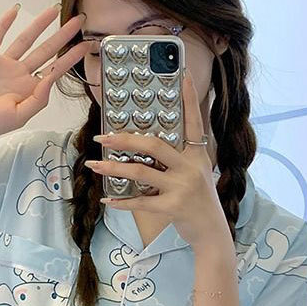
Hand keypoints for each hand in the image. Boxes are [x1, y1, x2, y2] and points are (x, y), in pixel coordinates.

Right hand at [0, 4, 91, 141]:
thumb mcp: (21, 116)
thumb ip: (38, 99)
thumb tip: (51, 79)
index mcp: (31, 89)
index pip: (56, 68)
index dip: (72, 56)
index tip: (87, 44)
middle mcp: (20, 74)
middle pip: (46, 50)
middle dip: (63, 35)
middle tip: (79, 20)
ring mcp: (4, 64)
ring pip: (25, 39)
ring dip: (39, 24)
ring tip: (54, 10)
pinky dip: (5, 23)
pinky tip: (15, 10)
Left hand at [85, 69, 228, 250]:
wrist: (212, 232)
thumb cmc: (199, 201)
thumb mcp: (196, 173)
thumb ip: (178, 158)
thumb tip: (146, 145)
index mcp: (197, 155)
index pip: (193, 121)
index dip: (188, 97)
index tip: (184, 73)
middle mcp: (191, 167)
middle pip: (154, 145)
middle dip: (124, 139)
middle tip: (102, 136)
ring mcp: (182, 187)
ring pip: (141, 172)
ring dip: (113, 168)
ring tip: (94, 164)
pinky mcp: (173, 207)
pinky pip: (141, 201)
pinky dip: (122, 202)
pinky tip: (108, 200)